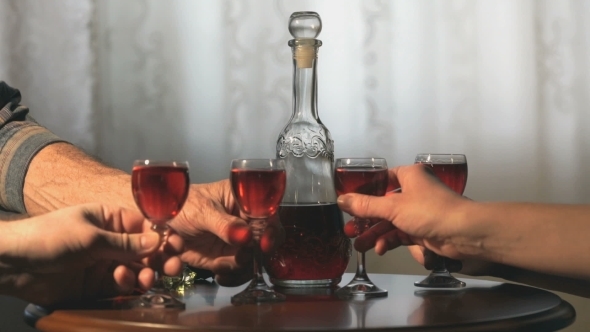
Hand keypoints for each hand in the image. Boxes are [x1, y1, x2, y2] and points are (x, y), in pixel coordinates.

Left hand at [0, 203, 182, 306]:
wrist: (13, 264)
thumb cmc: (49, 237)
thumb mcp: (91, 236)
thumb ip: (126, 243)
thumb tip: (158, 241)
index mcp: (110, 219)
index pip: (145, 226)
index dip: (163, 236)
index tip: (177, 247)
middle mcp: (111, 241)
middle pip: (146, 250)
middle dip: (160, 258)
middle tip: (172, 268)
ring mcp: (105, 263)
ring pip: (137, 269)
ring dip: (146, 274)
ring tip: (145, 278)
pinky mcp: (97, 284)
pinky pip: (122, 286)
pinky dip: (127, 285)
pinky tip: (123, 281)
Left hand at [169, 180, 283, 285]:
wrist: (157, 222)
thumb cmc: (180, 204)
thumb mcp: (201, 210)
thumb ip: (224, 224)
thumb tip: (246, 236)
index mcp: (243, 199)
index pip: (268, 214)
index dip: (271, 229)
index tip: (264, 244)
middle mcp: (244, 221)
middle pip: (265, 240)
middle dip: (255, 254)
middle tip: (240, 258)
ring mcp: (236, 241)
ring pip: (253, 259)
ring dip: (242, 268)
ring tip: (222, 267)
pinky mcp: (225, 257)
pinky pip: (237, 270)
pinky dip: (231, 276)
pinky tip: (219, 274)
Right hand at [337, 164, 470, 259]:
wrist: (464, 233)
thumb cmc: (430, 211)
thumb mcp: (393, 207)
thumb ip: (365, 205)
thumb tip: (341, 200)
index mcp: (409, 176)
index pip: (382, 179)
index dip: (364, 190)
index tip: (348, 202)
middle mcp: (414, 191)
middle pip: (383, 204)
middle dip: (366, 219)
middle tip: (349, 228)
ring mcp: (418, 212)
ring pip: (390, 221)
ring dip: (375, 233)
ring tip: (358, 245)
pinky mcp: (422, 230)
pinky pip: (400, 233)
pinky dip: (389, 240)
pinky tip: (379, 249)